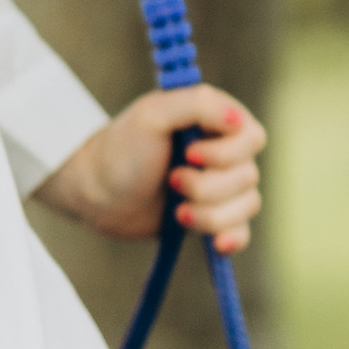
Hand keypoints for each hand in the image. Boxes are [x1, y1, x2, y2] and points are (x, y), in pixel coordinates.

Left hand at [37, 86, 265, 252]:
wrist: (95, 194)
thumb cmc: (120, 149)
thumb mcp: (153, 114)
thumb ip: (198, 104)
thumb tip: (239, 120)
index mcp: (215, 121)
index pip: (252, 137)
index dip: (226, 152)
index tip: (188, 153)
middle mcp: (224, 153)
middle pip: (248, 176)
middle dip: (208, 186)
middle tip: (170, 180)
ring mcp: (219, 188)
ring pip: (246, 206)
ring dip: (210, 213)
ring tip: (176, 212)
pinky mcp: (211, 218)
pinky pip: (240, 232)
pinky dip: (231, 237)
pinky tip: (216, 244)